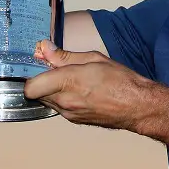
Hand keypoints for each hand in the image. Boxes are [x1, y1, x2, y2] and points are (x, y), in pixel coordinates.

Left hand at [25, 40, 152, 130]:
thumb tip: (45, 49)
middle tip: (56, 68)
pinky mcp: (74, 120)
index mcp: (68, 83)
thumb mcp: (94, 59)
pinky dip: (62, 98)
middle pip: (36, 93)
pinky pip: (58, 107)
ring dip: (51, 90)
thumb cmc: (122, 82)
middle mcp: (65, 102)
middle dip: (41, 80)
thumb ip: (65, 56)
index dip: (31, 74)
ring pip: (46, 100)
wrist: (138, 106)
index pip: (31, 86)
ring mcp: (69, 114)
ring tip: (71, 79)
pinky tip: (79, 90)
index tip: (40, 65)